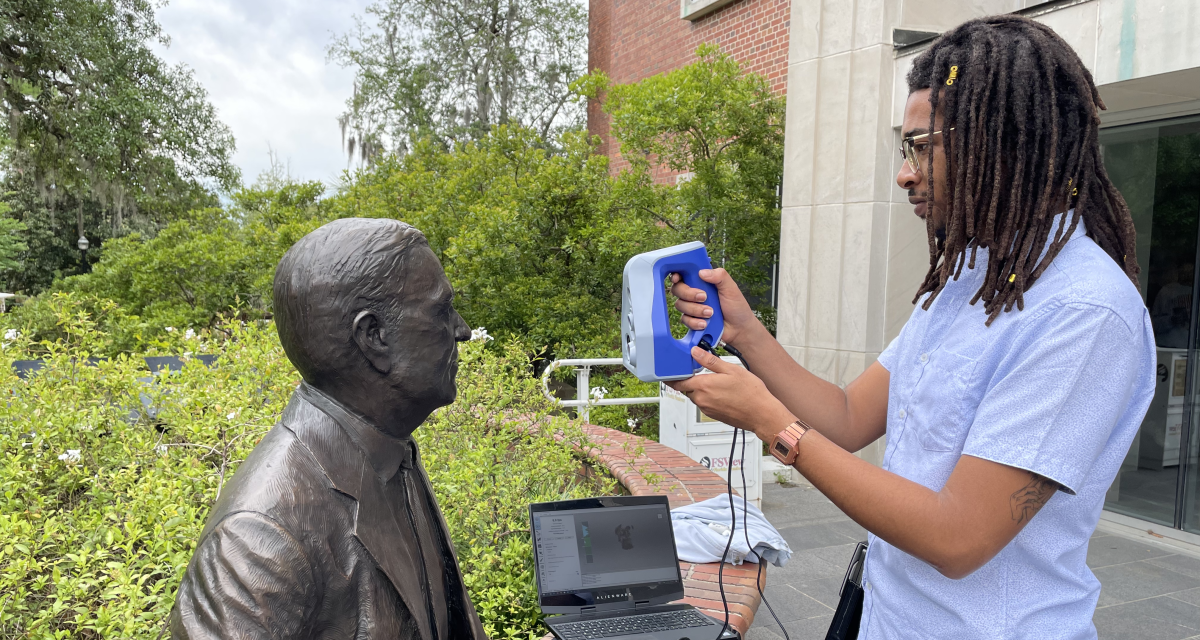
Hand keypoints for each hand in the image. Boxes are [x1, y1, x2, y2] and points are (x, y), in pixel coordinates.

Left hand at [666, 347, 794, 439]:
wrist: (762, 413)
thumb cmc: (751, 392)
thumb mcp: (731, 369)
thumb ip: (710, 361)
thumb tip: (695, 352)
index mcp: (703, 386)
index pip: (678, 382)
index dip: (672, 376)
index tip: (670, 371)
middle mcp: (702, 399)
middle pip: (686, 388)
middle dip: (688, 380)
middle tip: (695, 370)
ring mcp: (707, 409)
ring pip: (695, 396)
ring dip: (698, 388)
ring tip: (713, 380)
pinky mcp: (713, 415)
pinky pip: (704, 403)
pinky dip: (707, 396)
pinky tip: (720, 391)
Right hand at [669, 268, 760, 347]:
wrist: (739, 329)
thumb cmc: (736, 307)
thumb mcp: (731, 288)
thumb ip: (719, 276)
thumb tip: (702, 272)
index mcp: (702, 282)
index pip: (684, 274)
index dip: (677, 275)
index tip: (677, 278)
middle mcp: (694, 293)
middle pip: (678, 289)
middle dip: (689, 294)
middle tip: (704, 297)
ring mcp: (692, 307)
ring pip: (680, 305)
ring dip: (695, 310)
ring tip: (711, 313)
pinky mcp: (692, 320)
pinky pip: (685, 319)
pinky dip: (695, 322)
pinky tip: (705, 323)